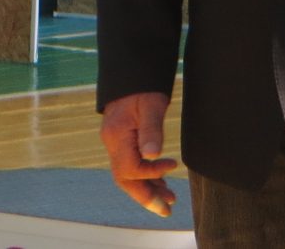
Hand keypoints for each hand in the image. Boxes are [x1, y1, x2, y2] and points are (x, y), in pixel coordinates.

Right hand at [100, 91, 176, 214]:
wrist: (131, 74)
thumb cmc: (142, 87)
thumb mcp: (151, 106)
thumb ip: (151, 130)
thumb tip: (153, 155)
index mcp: (116, 135)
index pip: (130, 167)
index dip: (152, 173)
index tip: (173, 165)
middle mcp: (111, 142)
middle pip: (124, 179)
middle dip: (145, 197)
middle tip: (167, 210)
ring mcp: (114, 143)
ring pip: (126, 176)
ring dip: (147, 190)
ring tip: (169, 200)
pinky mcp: (121, 143)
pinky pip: (129, 167)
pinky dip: (145, 178)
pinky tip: (161, 184)